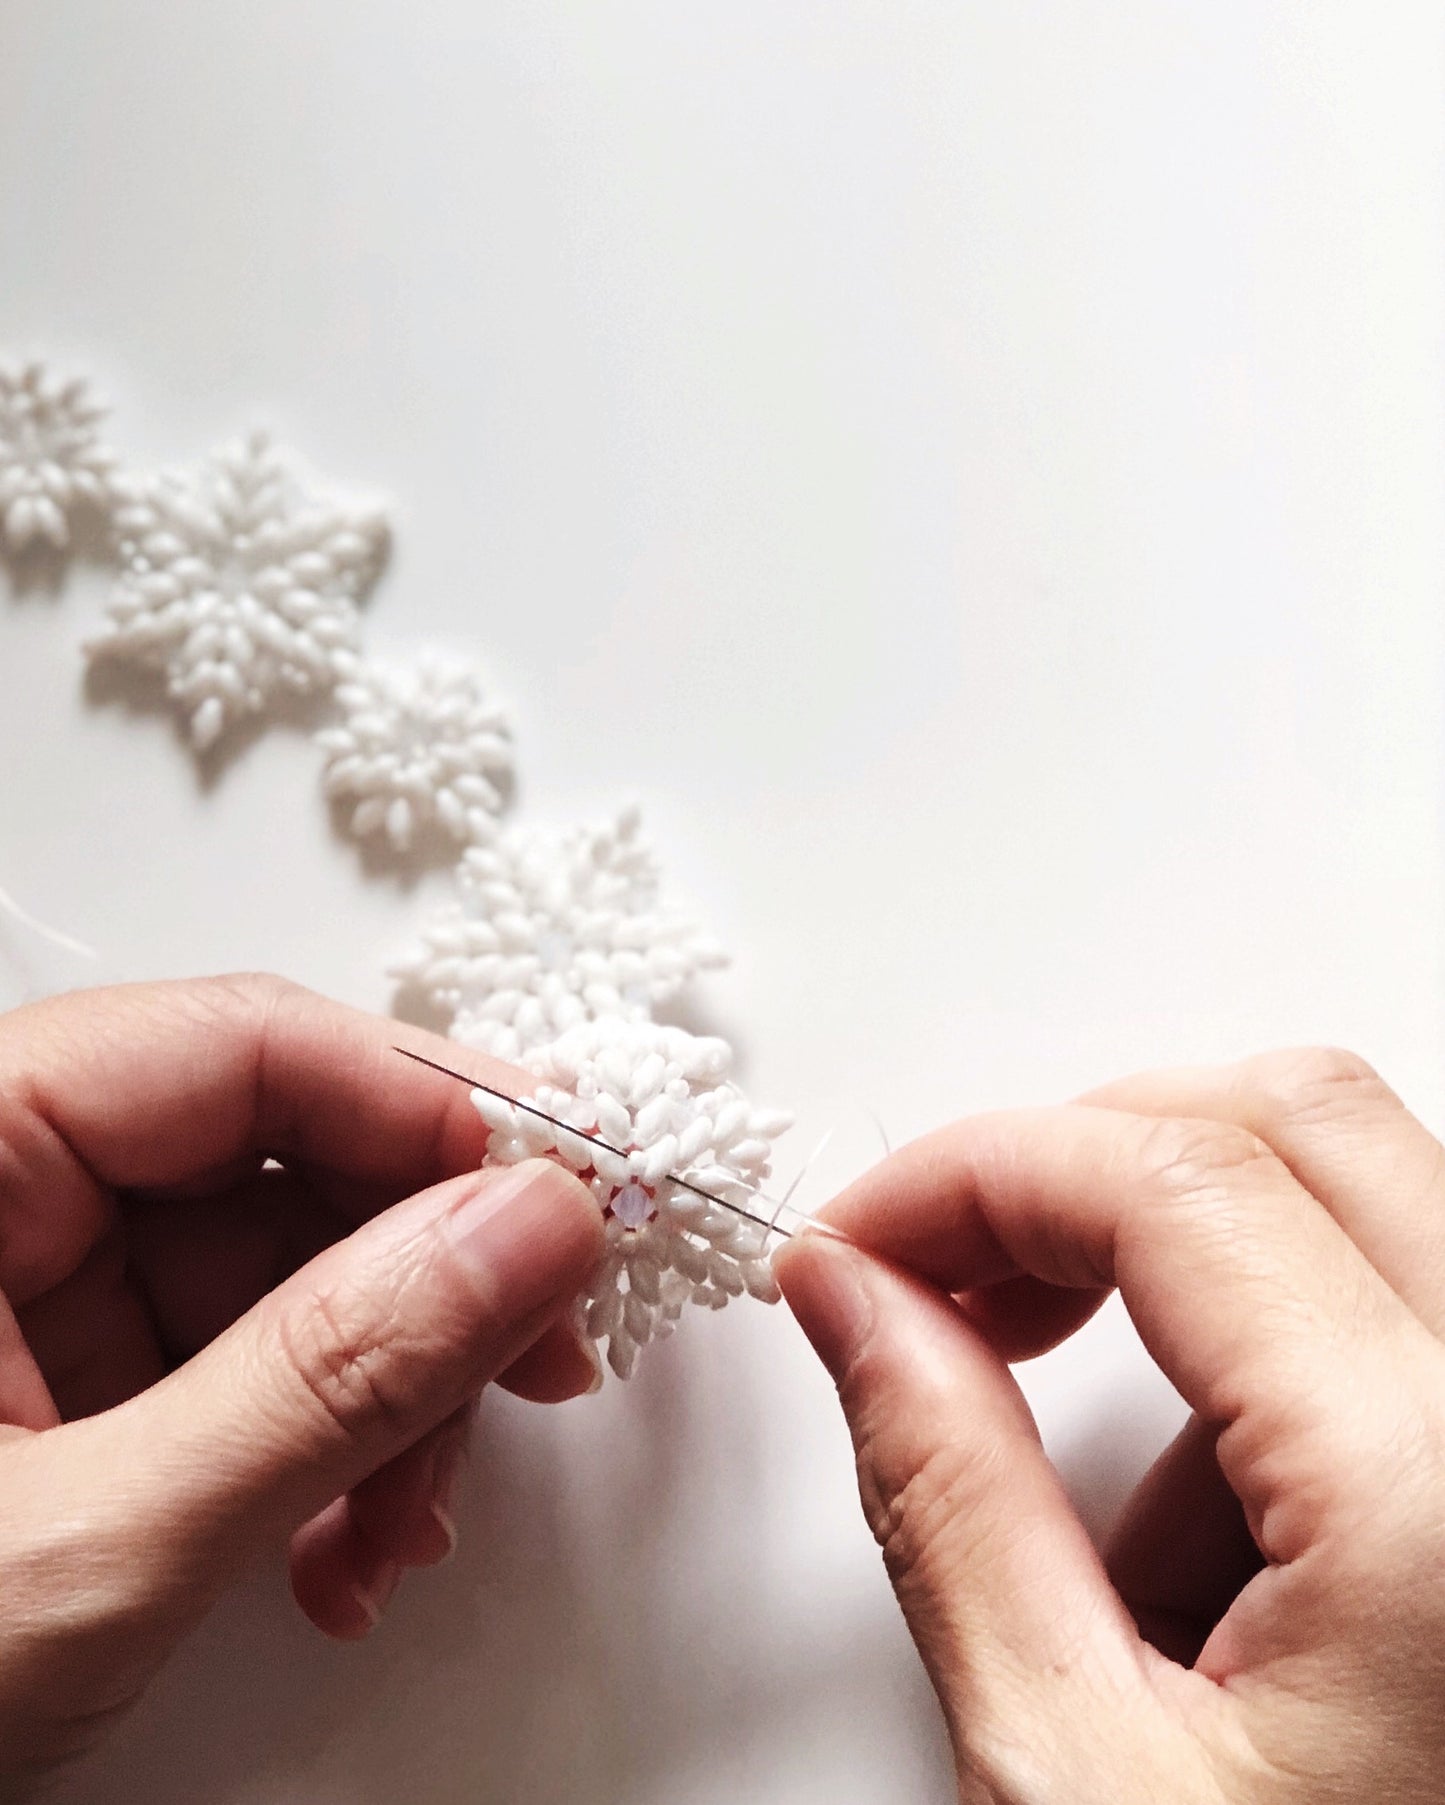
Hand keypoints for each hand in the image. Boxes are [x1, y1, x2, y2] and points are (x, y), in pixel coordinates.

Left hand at [0, 975, 602, 1789]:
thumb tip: (527, 1227)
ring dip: (394, 1396)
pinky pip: (258, 1367)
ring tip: (411, 1523)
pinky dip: (334, 1456)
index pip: (235, 1045)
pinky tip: (348, 1551)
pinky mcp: (74, 1389)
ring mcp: (35, 1298)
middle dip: (430, 1277)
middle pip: (284, 1155)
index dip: (424, 1100)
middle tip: (545, 1350)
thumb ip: (327, 1374)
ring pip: (294, 1272)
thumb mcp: (89, 1543)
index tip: (567, 1184)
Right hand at [776, 1049, 1444, 1802]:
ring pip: (1358, 1202)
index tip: (862, 1238)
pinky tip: (1239, 1586)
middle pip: (1293, 1119)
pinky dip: (1280, 1378)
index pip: (1173, 1180)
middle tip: (954, 1276)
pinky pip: (1410, 1319)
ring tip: (1125, 1544)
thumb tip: (853, 1299)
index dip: (974, 1170)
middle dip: (1081, 1165)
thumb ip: (946, 1487)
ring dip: (1186, 1286)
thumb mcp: (1080, 1780)